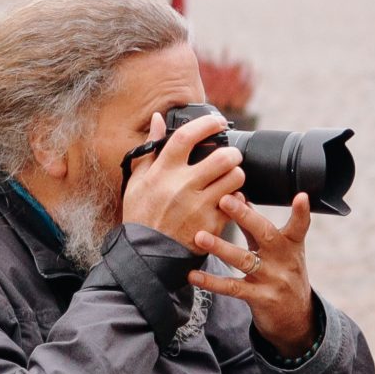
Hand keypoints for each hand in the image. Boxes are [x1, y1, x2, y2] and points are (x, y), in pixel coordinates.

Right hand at [119, 110, 243, 251]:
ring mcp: (198, 206)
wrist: (147, 254)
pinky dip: (237, 199)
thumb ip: (149, 149)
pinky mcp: (211, 224)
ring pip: (235, 178)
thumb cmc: (142, 215)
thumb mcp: (137, 181)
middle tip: (230, 156)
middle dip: (232, 153)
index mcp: (162, 172)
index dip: (206, 124)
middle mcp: (181, 186)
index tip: (217, 121)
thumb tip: (158, 119)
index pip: (186, 137)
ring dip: (237, 174)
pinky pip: (236, 203)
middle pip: (222, 157)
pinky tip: (228, 199)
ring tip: (229, 177)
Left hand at [190, 191, 317, 355]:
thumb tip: (238, 196)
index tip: (301, 196)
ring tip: (200, 236)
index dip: (302, 212)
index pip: (299, 226)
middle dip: (245, 215)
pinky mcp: (260, 298)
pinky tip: (194, 275)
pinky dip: (212, 282)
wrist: (297, 318)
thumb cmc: (284, 274)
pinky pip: (232, 288)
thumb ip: (258, 227)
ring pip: (245, 260)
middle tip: (225, 199)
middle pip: (266, 234)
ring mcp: (272, 280)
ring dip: (221, 247)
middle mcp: (284, 260)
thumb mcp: (280, 251)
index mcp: (292, 245)